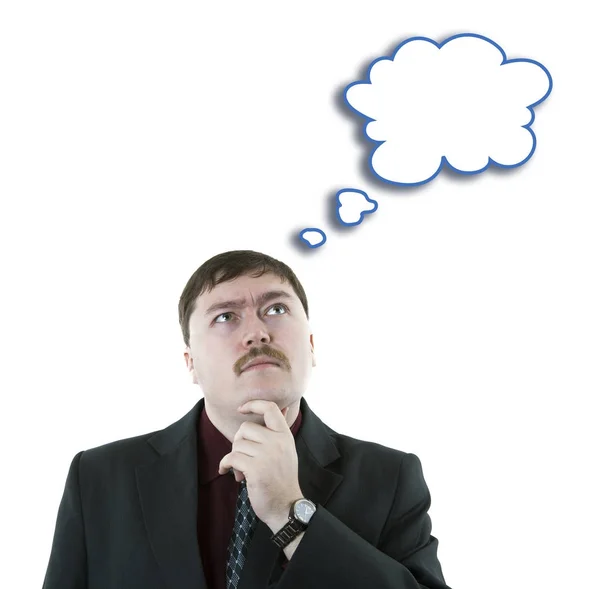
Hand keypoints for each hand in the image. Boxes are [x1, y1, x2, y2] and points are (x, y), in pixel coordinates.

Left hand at [218, 400, 302, 528]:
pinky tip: (227, 472)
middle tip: (243, 457)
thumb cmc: (282, 478)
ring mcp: (267, 455)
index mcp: (285, 435)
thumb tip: (285, 407)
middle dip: (238, 441)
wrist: (286, 507)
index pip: (269, 408)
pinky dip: (225, 465)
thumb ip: (280, 430)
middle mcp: (278, 442)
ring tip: (241, 470)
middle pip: (245, 427)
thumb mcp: (287, 450)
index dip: (253, 404)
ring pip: (237, 444)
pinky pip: (231, 458)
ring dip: (234, 457)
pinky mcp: (256, 469)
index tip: (241, 409)